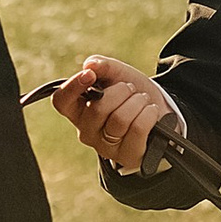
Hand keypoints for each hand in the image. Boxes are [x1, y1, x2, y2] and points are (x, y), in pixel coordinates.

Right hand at [50, 55, 180, 176]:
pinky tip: (150, 112)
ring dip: (137, 102)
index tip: (90, 75)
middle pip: (97, 109)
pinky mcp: (127, 156)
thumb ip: (102, 66)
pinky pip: (137, 129)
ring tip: (142, 100)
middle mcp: (87, 131)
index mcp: (78, 110)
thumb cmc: (131, 93)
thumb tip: (90, 66)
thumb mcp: (117, 74)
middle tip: (129, 89)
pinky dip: (149, 114)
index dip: (73, 87)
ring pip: (119, 120)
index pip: (62, 101)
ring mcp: (106, 147)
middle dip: (120, 91)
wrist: (158, 109)